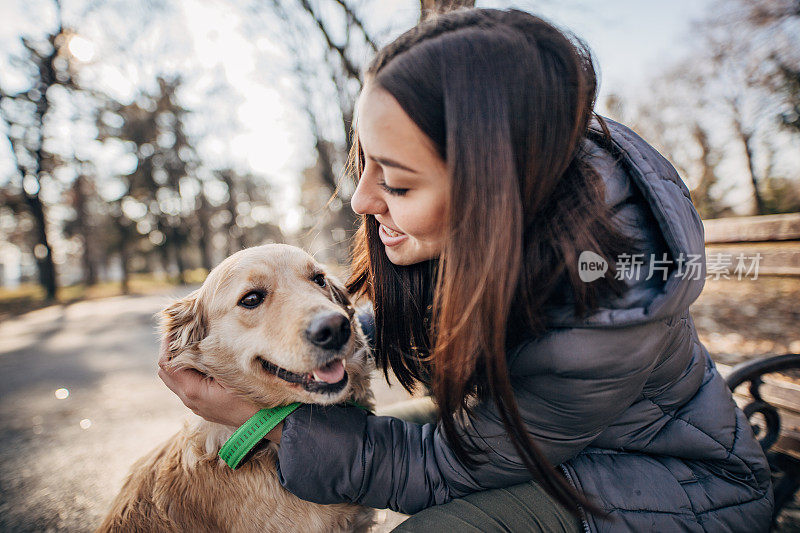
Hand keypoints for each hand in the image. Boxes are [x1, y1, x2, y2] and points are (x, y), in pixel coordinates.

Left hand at [157, 342, 281, 439]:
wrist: (264, 422)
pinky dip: (186, 371)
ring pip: (174, 380)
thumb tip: (196, 341)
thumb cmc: (251, 396)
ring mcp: (195, 404)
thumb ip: (211, 358)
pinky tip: (202, 360)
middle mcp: (189, 399)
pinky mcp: (202, 405)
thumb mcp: (232, 373)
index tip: (176, 328)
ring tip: (190, 344)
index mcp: (193, 390)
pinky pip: (186, 385)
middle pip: (165, 372)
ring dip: (177, 362)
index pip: (166, 364)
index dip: (167, 345)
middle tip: (180, 333)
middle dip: (169, 351)